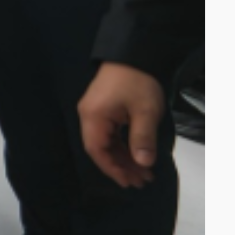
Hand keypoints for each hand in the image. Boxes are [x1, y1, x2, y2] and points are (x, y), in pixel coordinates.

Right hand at [78, 62, 165, 188]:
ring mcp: (95, 112)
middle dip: (121, 166)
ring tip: (143, 172)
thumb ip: (142, 139)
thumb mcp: (145, 112)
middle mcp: (89, 116)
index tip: (129, 181)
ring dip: (123, 157)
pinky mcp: (103, 109)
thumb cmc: (138, 81)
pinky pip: (110, 133)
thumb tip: (143, 163)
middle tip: (142, 180)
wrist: (134, 53)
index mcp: (93, 117)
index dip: (112, 168)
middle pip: (100, 148)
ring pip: (106, 142)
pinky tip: (136, 154)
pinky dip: (123, 146)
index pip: (97, 150)